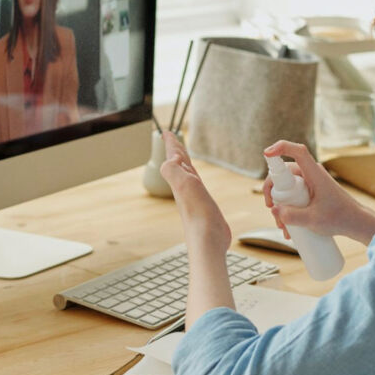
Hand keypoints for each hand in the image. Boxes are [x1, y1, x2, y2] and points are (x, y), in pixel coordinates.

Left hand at [159, 131, 231, 256]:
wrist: (208, 241)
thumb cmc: (198, 216)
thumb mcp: (184, 187)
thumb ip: (174, 171)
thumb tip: (169, 160)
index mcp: (181, 181)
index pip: (175, 159)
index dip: (172, 145)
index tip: (166, 133)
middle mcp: (186, 188)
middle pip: (179, 164)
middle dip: (176, 151)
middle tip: (172, 139)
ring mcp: (194, 197)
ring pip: (187, 174)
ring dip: (184, 162)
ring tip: (181, 155)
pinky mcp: (204, 206)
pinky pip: (197, 185)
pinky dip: (194, 177)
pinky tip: (195, 181)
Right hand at [263, 141, 374, 245]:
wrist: (356, 224)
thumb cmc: (340, 218)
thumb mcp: (313, 220)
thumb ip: (292, 216)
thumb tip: (274, 210)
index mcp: (314, 173)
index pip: (298, 151)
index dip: (281, 147)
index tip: (267, 154)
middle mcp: (311, 174)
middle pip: (284, 173)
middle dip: (273, 191)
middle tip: (271, 208)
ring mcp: (310, 183)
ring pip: (287, 187)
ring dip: (280, 204)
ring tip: (282, 226)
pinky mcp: (311, 193)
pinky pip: (293, 196)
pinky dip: (288, 209)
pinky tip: (287, 227)